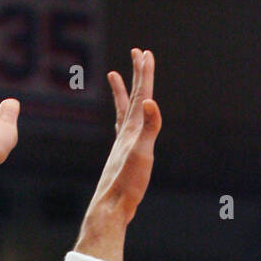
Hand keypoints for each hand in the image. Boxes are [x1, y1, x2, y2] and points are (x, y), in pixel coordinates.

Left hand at [79, 49, 161, 242]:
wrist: (111, 208)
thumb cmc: (128, 183)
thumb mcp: (143, 153)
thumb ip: (149, 127)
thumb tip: (150, 102)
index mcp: (132, 130)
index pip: (141, 95)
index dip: (144, 74)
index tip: (145, 52)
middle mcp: (126, 134)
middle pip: (133, 98)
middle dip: (137, 75)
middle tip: (137, 52)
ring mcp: (122, 145)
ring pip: (124, 111)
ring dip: (123, 93)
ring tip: (115, 76)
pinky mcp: (121, 158)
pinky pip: (122, 130)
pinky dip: (123, 119)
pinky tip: (122, 122)